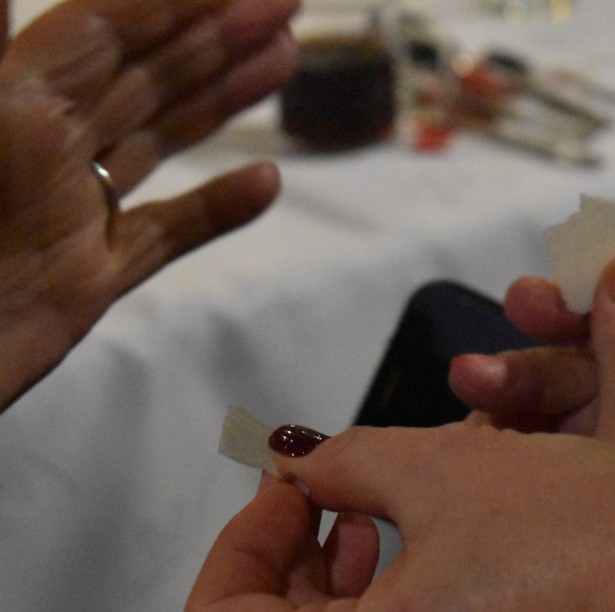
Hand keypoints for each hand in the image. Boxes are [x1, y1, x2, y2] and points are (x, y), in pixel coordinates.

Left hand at [0, 0, 298, 408]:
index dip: (173, 0)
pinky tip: (266, 182)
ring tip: (283, 60)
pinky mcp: (90, 276)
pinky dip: (217, 208)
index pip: (104, 30)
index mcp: (13, 100)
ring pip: (161, 139)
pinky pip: (165, 233)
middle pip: (144, 76)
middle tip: (284, 5)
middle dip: (216, 35)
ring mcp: (72, 211)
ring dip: (224, 99)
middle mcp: (46, 146)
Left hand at [181, 424, 614, 611]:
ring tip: (384, 527)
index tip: (288, 490)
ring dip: (344, 599)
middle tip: (333, 498)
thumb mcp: (448, 468)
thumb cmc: (588, 538)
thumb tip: (299, 464)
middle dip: (292, 566)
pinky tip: (441, 574)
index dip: (238, 543)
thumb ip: (344, 462)